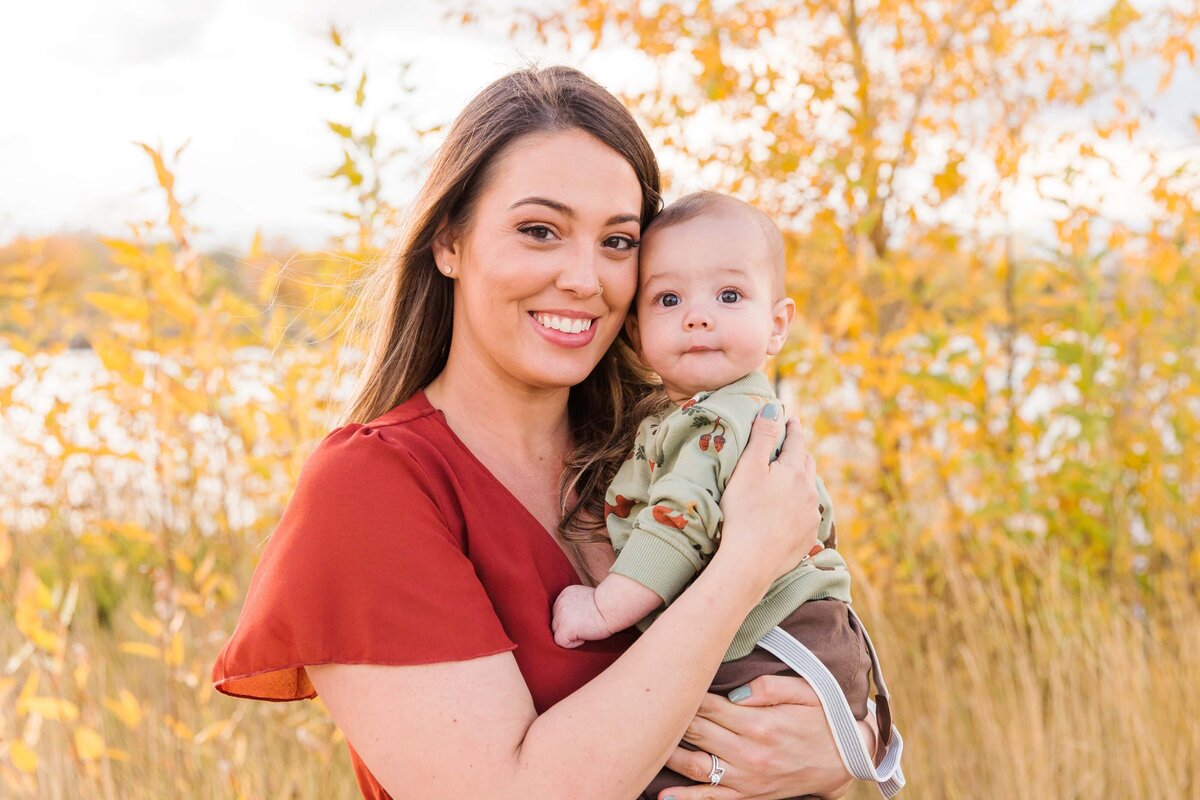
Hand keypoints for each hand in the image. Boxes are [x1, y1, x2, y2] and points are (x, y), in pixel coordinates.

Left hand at [551, 585, 612, 647]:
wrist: (613, 606)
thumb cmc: (607, 605)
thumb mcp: (587, 599)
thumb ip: (576, 605)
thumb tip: (573, 620)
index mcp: (565, 594)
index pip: (559, 612)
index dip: (570, 619)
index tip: (584, 620)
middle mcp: (560, 602)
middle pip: (556, 622)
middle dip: (567, 627)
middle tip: (585, 626)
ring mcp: (561, 615)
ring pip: (556, 632)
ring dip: (569, 635)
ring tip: (586, 631)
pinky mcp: (565, 627)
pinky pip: (560, 641)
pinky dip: (572, 643)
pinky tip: (584, 637)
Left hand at [657, 675, 874, 799]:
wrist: (847, 759)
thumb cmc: (823, 719)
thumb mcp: (803, 692)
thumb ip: (767, 686)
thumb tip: (734, 690)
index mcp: (760, 723)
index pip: (709, 706)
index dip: (685, 694)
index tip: (668, 682)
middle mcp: (750, 753)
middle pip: (697, 733)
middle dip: (672, 719)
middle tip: (650, 706)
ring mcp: (748, 778)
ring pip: (697, 767)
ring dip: (670, 755)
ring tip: (646, 743)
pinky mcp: (750, 795)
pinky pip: (713, 799)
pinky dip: (686, 798)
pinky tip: (663, 795)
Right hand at [716, 412, 821, 585]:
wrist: (751, 561)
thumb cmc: (744, 511)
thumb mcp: (748, 468)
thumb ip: (762, 436)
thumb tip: (774, 408)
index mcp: (794, 470)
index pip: (797, 441)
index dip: (792, 428)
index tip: (791, 420)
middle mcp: (809, 491)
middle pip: (808, 464)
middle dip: (800, 453)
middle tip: (791, 447)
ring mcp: (810, 516)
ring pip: (809, 490)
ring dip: (802, 481)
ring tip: (792, 480)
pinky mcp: (807, 537)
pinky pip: (807, 515)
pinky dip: (800, 507)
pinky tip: (791, 512)